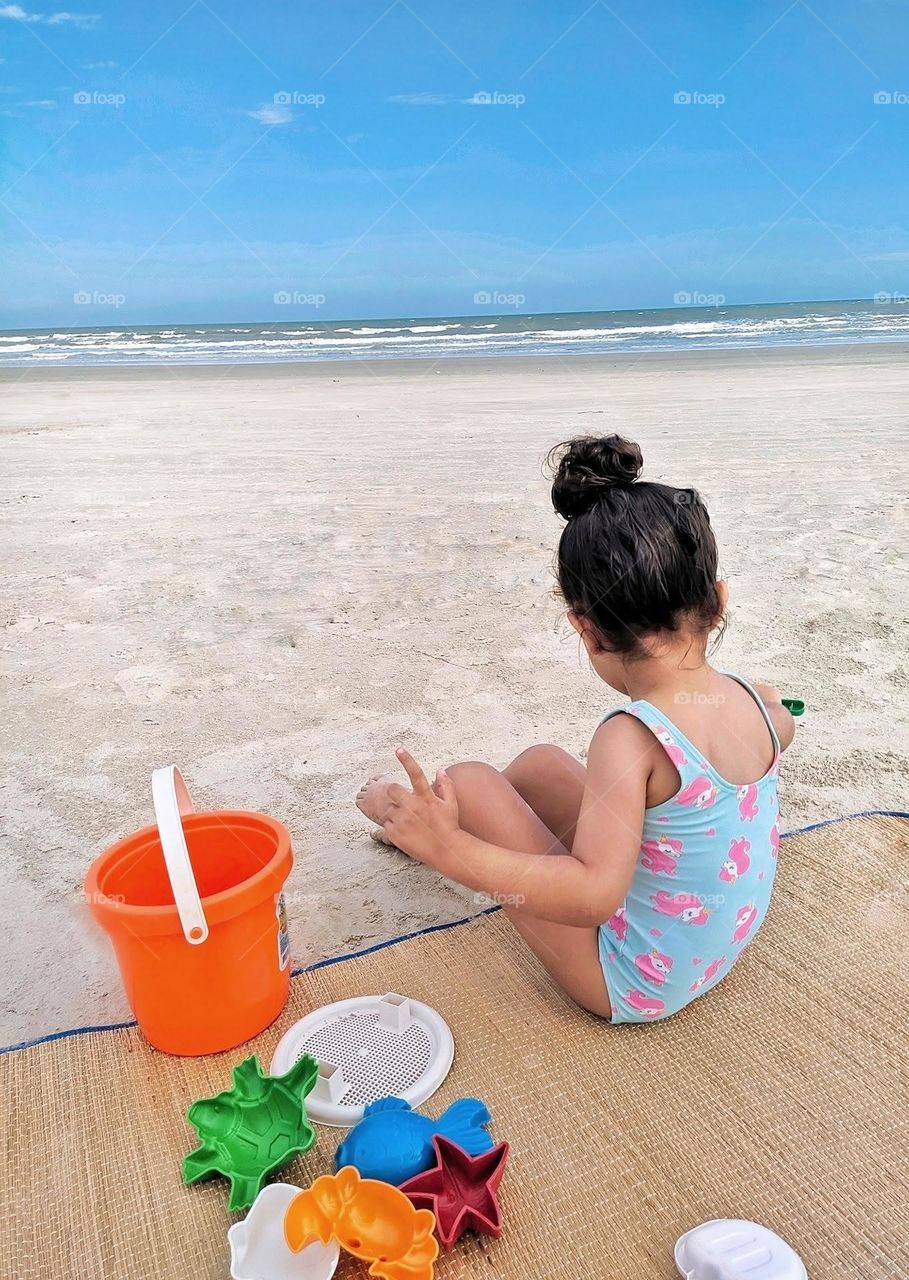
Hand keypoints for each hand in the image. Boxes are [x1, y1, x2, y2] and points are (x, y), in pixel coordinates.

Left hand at [382, 748, 459, 866]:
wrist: (446, 850)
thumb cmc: (450, 827)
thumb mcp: (451, 804)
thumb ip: (446, 785)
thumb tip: (441, 770)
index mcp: (425, 797)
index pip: (415, 773)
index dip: (407, 759)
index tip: (399, 749)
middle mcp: (412, 806)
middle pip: (392, 790)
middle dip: (394, 793)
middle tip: (402, 802)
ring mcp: (402, 820)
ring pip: (389, 809)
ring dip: (395, 813)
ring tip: (409, 824)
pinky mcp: (394, 833)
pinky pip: (386, 825)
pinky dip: (393, 827)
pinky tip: (406, 833)